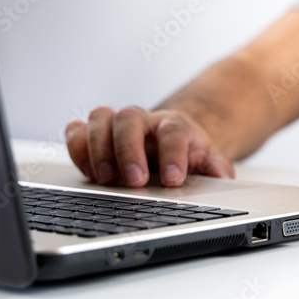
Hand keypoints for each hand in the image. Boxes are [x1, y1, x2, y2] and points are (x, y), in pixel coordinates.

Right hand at [65, 106, 234, 186]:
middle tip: (135, 181)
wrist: (173, 143)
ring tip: (106, 179)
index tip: (173, 180)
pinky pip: (76, 130)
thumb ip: (217, 172)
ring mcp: (117, 125)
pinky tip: (87, 172)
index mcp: (176, 126)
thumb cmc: (188, 155)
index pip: (173, 132)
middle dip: (129, 150)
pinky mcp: (95, 135)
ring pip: (100, 117)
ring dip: (98, 148)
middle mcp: (144, 121)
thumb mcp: (209, 164)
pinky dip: (77, 148)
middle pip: (130, 118)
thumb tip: (223, 181)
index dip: (173, 154)